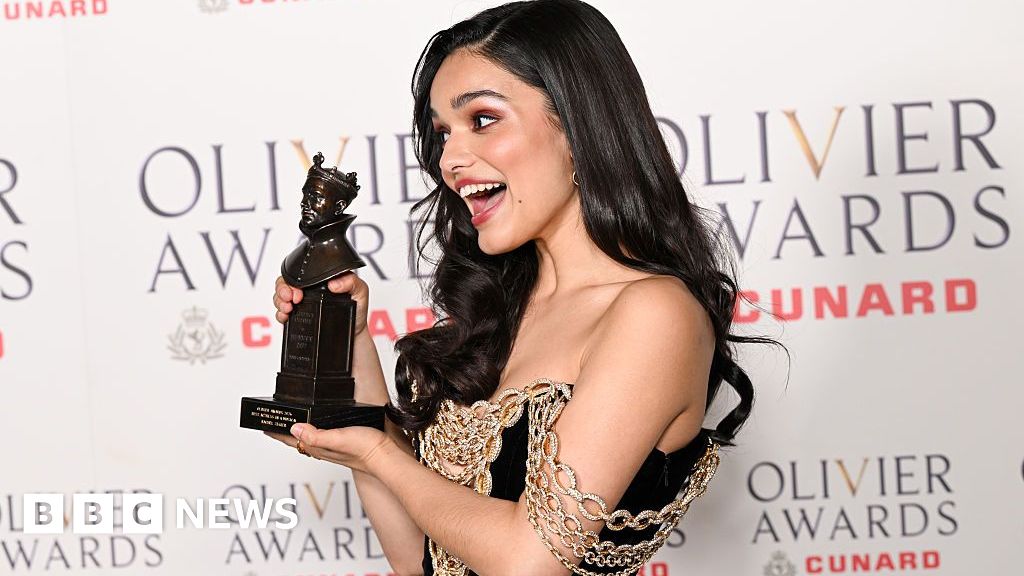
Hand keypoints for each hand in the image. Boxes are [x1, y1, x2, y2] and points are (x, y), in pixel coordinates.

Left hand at [264, 423, 390, 474]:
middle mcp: (322, 450)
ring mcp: (331, 449)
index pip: (291, 439)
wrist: (385, 457)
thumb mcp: (338, 439)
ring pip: (307, 440)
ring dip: (296, 433)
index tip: (263, 425)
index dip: (276, 432)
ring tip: (288, 425)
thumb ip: (317, 435)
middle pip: (296, 440)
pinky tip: (317, 429)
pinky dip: (312, 432)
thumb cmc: (365, 449)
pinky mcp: (341, 445)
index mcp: (318, 448)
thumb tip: (295, 428)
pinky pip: (320, 439)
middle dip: (283, 433)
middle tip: (271, 423)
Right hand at [273, 272, 369, 335]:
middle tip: (291, 299)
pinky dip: (279, 314)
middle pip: (285, 282)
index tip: (298, 291)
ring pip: (280, 296)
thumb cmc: (358, 311)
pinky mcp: (298, 317)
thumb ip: (352, 282)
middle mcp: (309, 290)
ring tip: (287, 309)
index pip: (301, 273)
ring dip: (279, 301)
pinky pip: (281, 313)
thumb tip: (334, 284)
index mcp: (321, 281)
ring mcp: (302, 303)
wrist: (354, 335)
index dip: (294, 279)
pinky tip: (285, 317)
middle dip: (282, 289)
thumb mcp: (360, 292)